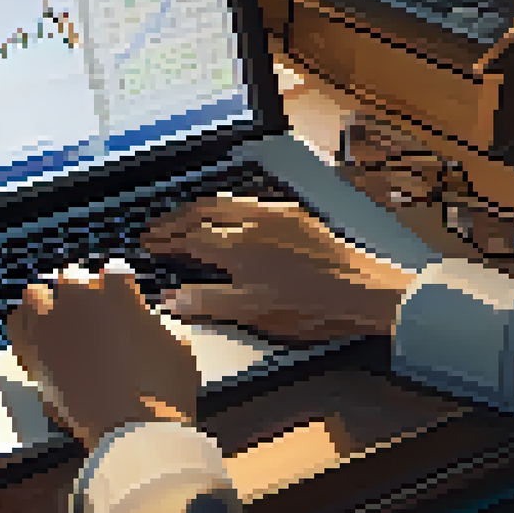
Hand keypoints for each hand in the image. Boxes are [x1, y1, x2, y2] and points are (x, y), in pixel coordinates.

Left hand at [7, 262, 199, 449]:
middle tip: (89, 314)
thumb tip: (148, 321)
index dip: (119, 289)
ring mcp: (53, 324)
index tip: (122, 302)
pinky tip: (35, 337)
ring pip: (36, 294)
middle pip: (71, 278)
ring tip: (55, 319)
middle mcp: (80, 300)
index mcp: (118, 292)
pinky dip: (25, 327)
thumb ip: (158, 325)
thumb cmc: (165, 391)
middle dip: (80, 292)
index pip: (114, 273)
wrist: (132, 429)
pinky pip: (17, 325)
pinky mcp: (34, 353)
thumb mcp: (179, 350)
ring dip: (46, 303)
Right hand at [141, 195, 415, 340]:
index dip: (165, 240)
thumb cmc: (313, 306)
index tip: (149, 242)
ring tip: (187, 214)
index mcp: (238, 248)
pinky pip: (252, 201)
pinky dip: (229, 204)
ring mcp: (277, 216)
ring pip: (227, 202)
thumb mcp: (254, 312)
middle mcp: (254, 224)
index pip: (189, 238)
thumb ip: (208, 302)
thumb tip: (172, 298)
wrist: (364, 290)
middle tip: (158, 225)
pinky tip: (234, 211)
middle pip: (203, 212)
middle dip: (176, 218)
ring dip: (201, 207)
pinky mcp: (296, 216)